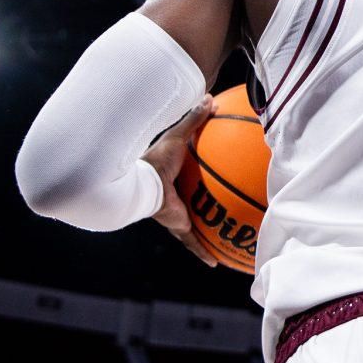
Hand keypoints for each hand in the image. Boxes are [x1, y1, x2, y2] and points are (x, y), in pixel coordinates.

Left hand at [142, 95, 218, 266]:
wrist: (142, 184)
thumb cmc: (155, 159)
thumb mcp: (178, 137)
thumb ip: (193, 119)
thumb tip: (210, 99)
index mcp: (172, 178)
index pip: (186, 179)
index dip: (194, 179)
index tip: (203, 178)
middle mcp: (173, 198)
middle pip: (190, 205)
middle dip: (199, 211)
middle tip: (215, 213)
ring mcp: (175, 214)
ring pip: (192, 229)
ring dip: (203, 239)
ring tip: (219, 246)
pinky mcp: (178, 226)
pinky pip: (193, 242)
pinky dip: (203, 252)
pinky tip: (215, 263)